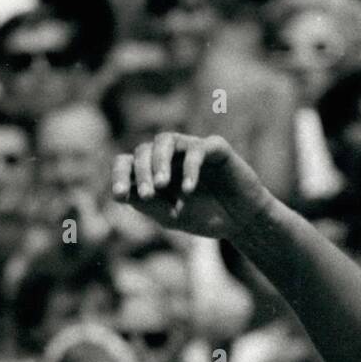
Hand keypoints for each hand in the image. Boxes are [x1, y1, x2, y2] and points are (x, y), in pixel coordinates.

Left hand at [111, 132, 271, 239]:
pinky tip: (189, 189)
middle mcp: (168, 155)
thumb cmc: (206, 217)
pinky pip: (197, 150)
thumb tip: (124, 194)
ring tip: (161, 185)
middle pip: (143, 150)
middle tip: (147, 194)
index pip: (127, 163)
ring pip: (165, 140)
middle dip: (141, 172)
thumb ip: (149, 205)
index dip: (119, 175)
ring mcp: (190, 148)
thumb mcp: (172, 217)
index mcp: (153, 171)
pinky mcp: (214, 148)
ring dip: (159, 162)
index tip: (119, 196)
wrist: (241, 222)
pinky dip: (190, 169)